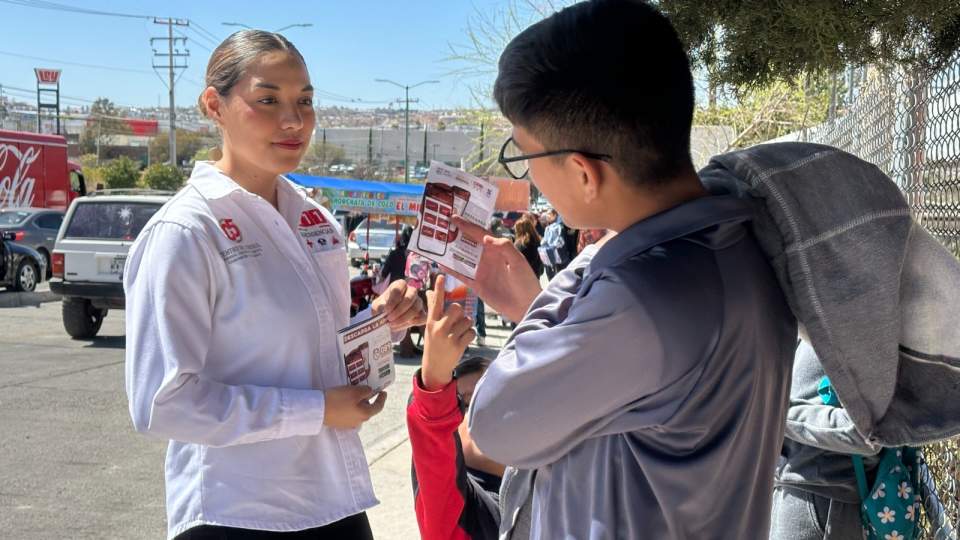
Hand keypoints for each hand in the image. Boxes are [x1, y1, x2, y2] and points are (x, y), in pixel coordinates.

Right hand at [322, 385, 386, 428]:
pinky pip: (349, 415)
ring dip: (358, 404)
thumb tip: (370, 393)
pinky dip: (350, 408)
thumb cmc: (339, 399)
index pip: (378, 407)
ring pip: (358, 413)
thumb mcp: (355, 391)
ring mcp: (348, 424)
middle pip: (367, 410)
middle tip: (366, 391)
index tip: (383, 392)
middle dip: (368, 400)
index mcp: (365, 414)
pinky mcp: (339, 424)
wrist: (318, 410)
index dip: (382, 399)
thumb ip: (366, 391)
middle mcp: (359, 422)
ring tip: (353, 395)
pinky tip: (344, 402)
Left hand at [371, 279, 426, 330]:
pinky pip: (422, 317)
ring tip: (392, 324)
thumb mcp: (377, 306)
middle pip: (409, 298)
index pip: (399, 289)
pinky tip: (401, 325)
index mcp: (400, 284)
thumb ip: (379, 307)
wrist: (389, 317)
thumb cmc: (383, 307)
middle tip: (389, 319)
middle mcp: (411, 290)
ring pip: (415, 309)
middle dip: (398, 311)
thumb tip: (384, 311)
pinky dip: (412, 323)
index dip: (392, 301)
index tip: (386, 310)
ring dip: (403, 319)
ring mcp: (418, 301)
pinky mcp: (422, 312)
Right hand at [421, 275, 475, 390]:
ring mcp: (449, 337)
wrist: (434, 367)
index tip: (441, 276)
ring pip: (467, 320)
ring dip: (466, 326)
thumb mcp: (430, 326)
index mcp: (431, 321)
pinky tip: (462, 341)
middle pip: (456, 308)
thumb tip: (430, 291)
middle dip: (460, 313)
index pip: (435, 302)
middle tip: (456, 322)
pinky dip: (470, 335)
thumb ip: (432, 309)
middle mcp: (439, 328)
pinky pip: (471, 332)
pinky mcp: (458, 345)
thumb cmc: (433, 343)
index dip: (438, 288)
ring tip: (458, 334)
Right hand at [441, 216, 540, 322]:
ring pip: (462, 258)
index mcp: (497, 249)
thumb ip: (504, 247)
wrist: (526, 307)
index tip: (453, 217)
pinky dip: (451, 269)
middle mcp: (486, 258)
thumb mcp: (518, 262)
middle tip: (440, 226)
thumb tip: (486, 238)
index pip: (479, 234)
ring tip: (435, 243)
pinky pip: (461, 275)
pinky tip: (441, 264)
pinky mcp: (476, 284)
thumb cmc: (526, 282)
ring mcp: (480, 271)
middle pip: (468, 243)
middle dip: (455, 235)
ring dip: (450, 251)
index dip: (467, 225)